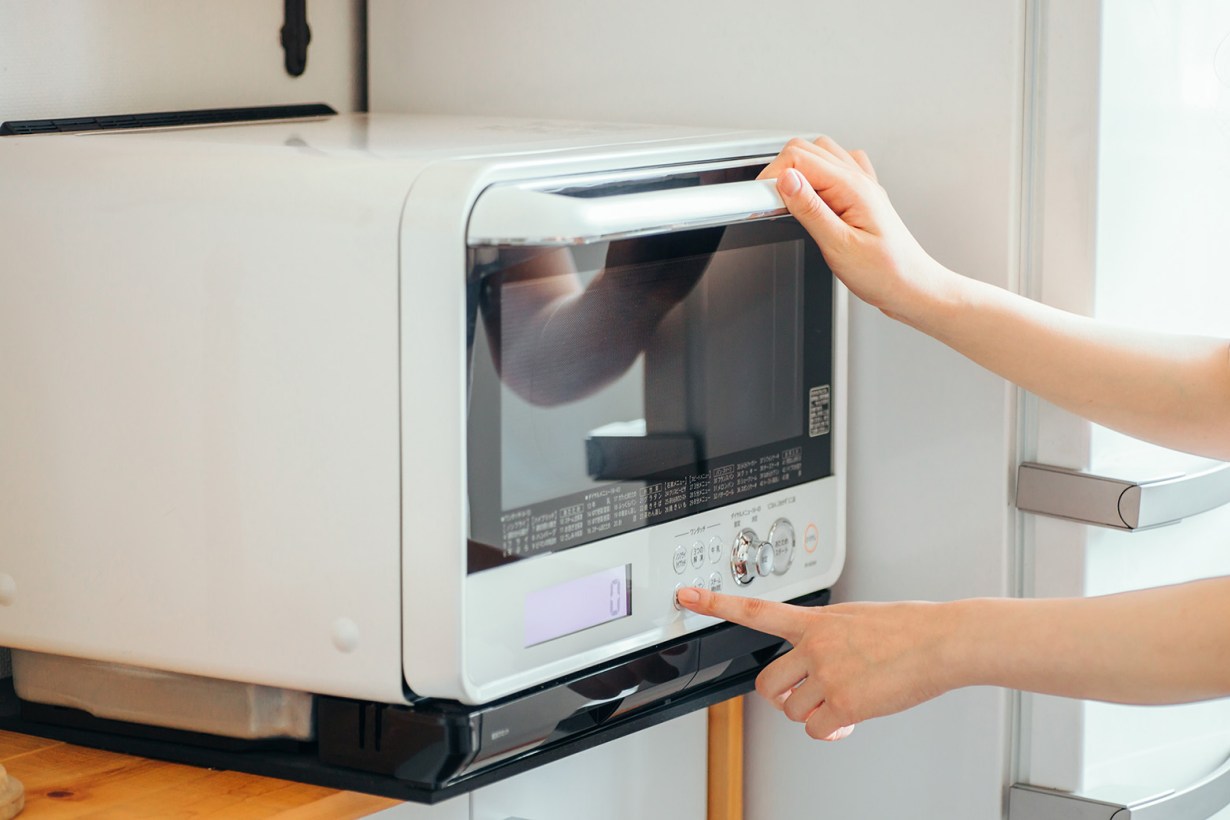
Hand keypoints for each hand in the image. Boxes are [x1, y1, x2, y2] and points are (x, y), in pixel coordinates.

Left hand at [676, 587, 959, 740]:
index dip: (715, 604)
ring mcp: (827, 675)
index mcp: (815, 621)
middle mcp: (814, 646)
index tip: (686, 597)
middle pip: (766, 682)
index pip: (755, 609)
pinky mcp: (845, 704)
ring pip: (794, 711)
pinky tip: (854, 717)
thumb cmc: (909, 629)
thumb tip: (819, 664)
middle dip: (781, 697)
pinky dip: (835, 730)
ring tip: (845, 701)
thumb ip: (827, 637)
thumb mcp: (856, 618)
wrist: (942, 642)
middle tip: (803, 697)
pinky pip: (819, 730)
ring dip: (815, 713)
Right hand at [758, 137, 949, 325]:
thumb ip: (810, 209)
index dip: (773, 177)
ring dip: (799, 169)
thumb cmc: (885, 273)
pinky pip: (839, 167)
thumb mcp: (839, 245)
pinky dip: (820, 173)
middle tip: (771, 203)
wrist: (913, 288)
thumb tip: (787, 180)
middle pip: (806, 149)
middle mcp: (859, 179)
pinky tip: (816, 195)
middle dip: (781, 170)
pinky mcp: (862, 196)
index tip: (761, 200)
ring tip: (790, 201)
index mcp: (853, 187)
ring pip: (821, 153)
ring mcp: (862, 185)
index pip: (799, 159)